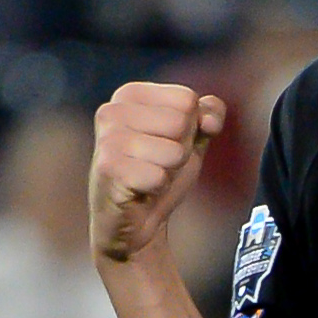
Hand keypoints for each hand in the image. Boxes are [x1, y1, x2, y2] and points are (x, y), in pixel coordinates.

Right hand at [91, 82, 225, 265]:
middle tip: (159, 164)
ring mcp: (108, 139)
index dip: (190, 129)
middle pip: (182, 122)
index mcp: (129, 95)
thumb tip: (209, 118)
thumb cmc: (161, 174)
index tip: (168, 144)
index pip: (187, 99)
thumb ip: (208, 117)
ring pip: (175, 151)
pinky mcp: (109, 169)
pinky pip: (160, 176)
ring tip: (150, 177)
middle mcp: (112, 111)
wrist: (137, 223)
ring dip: (170, 171)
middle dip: (181, 150)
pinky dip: (159, 188)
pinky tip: (142, 191)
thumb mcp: (192, 140)